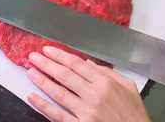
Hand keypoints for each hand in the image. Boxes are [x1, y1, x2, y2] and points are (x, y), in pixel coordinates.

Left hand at [27, 47, 149, 121]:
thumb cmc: (133, 112)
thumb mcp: (128, 86)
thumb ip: (109, 73)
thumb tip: (88, 63)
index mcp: (105, 83)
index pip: (77, 65)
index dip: (60, 56)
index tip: (48, 50)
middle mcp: (94, 95)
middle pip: (65, 76)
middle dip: (47, 64)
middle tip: (34, 57)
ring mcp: (85, 112)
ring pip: (58, 93)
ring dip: (42, 81)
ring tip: (31, 72)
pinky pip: (57, 115)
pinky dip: (43, 106)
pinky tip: (32, 97)